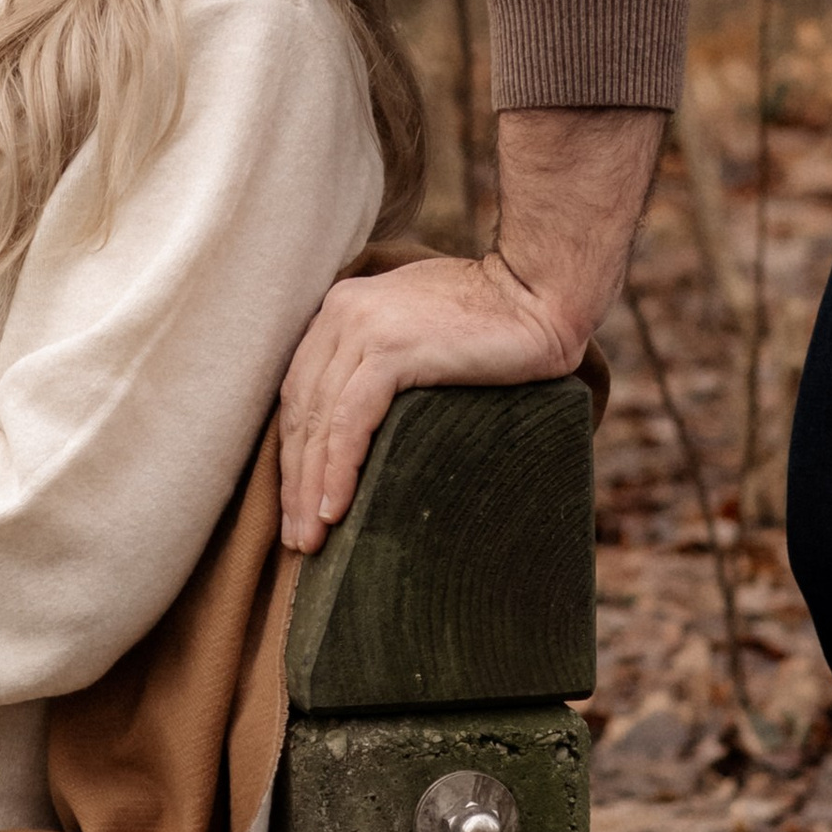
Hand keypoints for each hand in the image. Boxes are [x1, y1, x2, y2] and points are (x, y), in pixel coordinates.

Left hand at [277, 254, 578, 552]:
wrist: (538, 292)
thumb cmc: (490, 320)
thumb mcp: (418, 331)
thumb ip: (381, 358)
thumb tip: (362, 422)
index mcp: (342, 309)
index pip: (301, 392)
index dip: (294, 451)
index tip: (295, 503)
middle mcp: (342, 313)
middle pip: (300, 410)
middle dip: (295, 480)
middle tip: (296, 538)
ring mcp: (363, 327)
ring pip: (319, 421)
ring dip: (310, 487)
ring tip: (310, 539)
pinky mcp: (392, 349)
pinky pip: (349, 421)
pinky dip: (339, 468)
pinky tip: (335, 509)